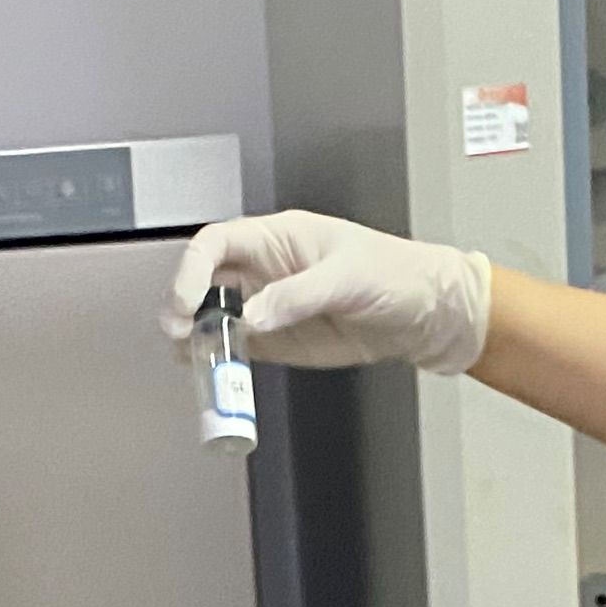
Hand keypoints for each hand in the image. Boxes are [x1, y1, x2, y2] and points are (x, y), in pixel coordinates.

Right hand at [164, 211, 494, 374]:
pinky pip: (238, 348)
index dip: (192, 268)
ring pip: (214, 316)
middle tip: (177, 331)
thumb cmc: (398, 274)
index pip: (216, 243)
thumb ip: (298, 295)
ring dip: (196, 334)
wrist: (428, 314)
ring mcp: (270, 306)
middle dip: (182, 303)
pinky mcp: (280, 340)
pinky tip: (208, 368)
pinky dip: (218, 359)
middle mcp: (266, 270)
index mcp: (278, 238)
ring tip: (190, 354)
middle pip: (204, 279)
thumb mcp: (349, 276)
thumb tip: (254, 315)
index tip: (185, 298)